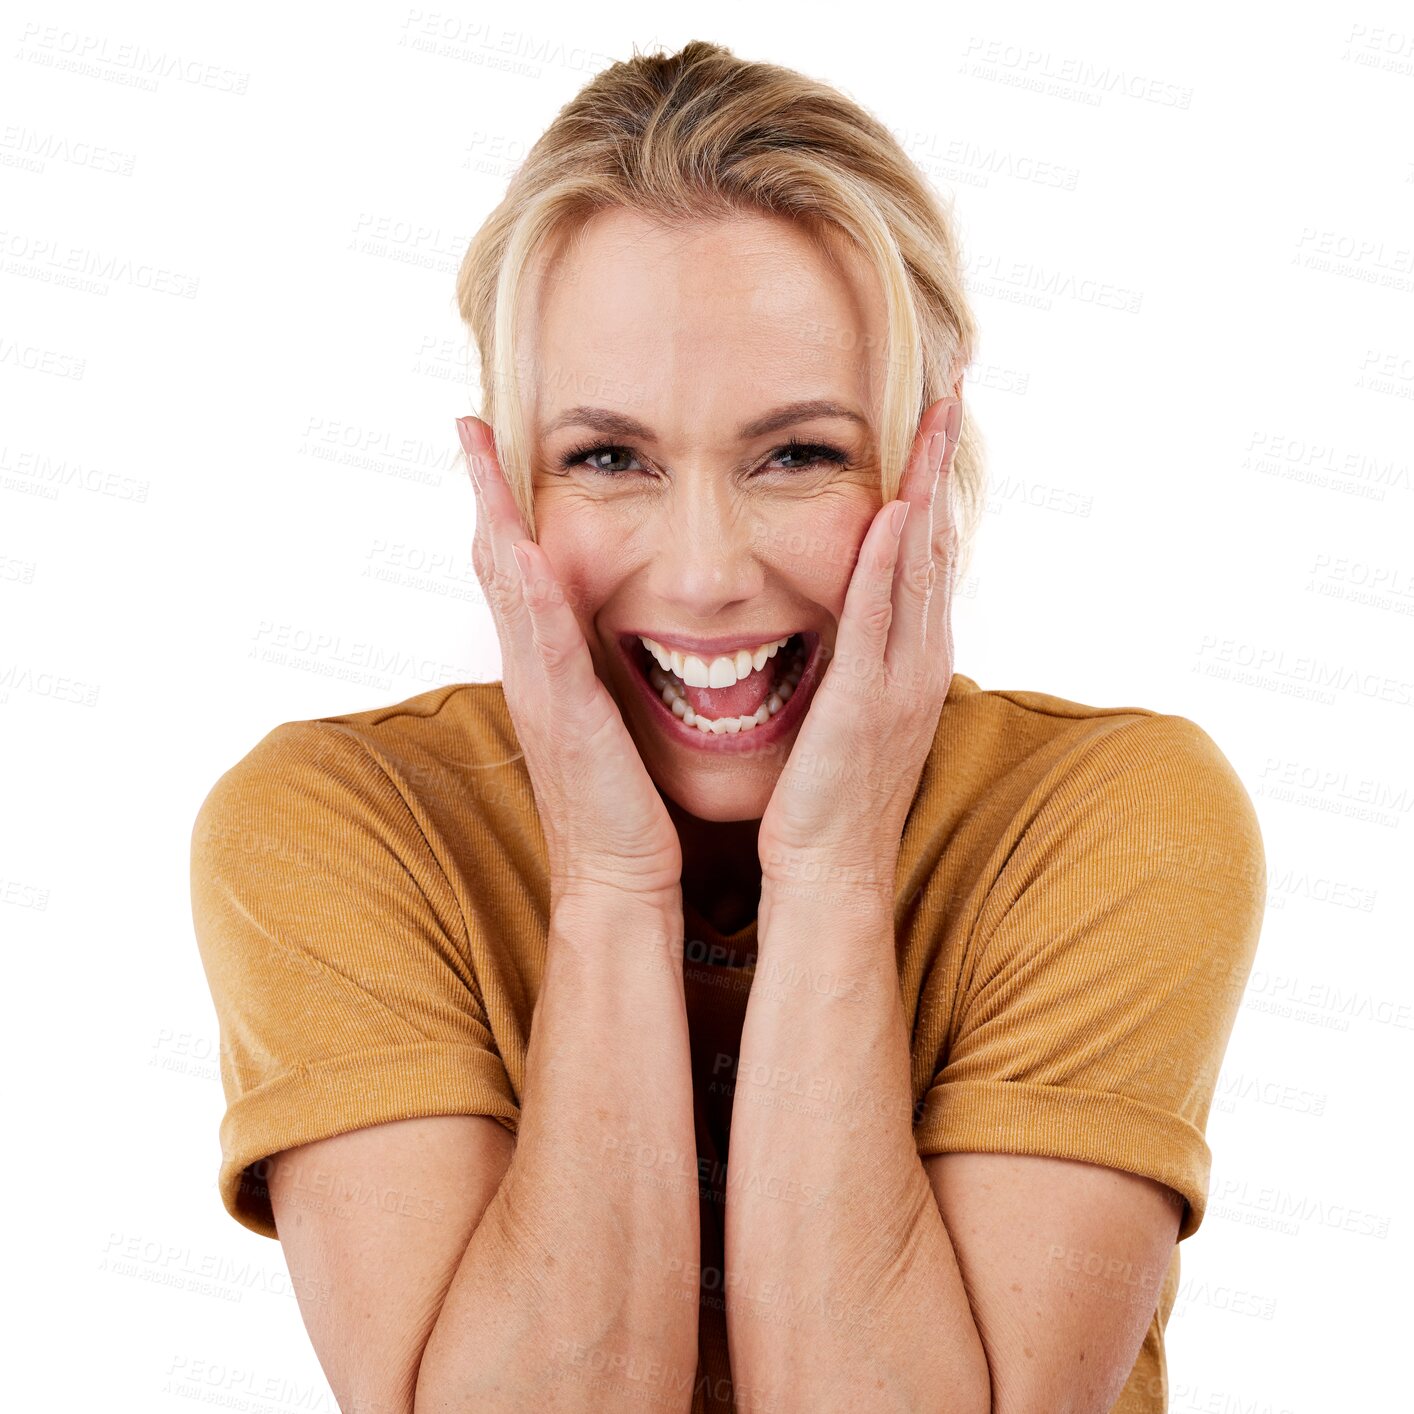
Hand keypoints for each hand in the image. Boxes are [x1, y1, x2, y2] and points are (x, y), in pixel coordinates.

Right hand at [458, 416, 682, 913]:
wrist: (616, 877)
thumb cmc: (620, 805)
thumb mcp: (607, 722)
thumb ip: (599, 676)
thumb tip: (618, 634)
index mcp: (545, 669)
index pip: (515, 572)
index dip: (501, 509)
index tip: (493, 446)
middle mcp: (530, 670)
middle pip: (494, 563)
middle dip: (482, 491)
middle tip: (469, 424)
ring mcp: (540, 692)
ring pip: (506, 587)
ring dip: (494, 517)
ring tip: (480, 454)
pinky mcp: (565, 719)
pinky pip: (543, 645)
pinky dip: (529, 594)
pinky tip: (524, 547)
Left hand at [756, 393, 963, 896]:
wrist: (828, 876)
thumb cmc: (827, 796)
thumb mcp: (845, 711)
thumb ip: (851, 656)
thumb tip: (840, 610)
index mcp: (908, 660)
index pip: (924, 554)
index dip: (930, 482)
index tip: (929, 416)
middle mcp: (918, 661)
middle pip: (936, 544)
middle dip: (942, 464)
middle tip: (950, 386)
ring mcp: (901, 683)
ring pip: (920, 567)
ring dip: (928, 489)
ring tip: (935, 417)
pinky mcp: (869, 707)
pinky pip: (882, 621)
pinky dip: (892, 564)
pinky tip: (898, 511)